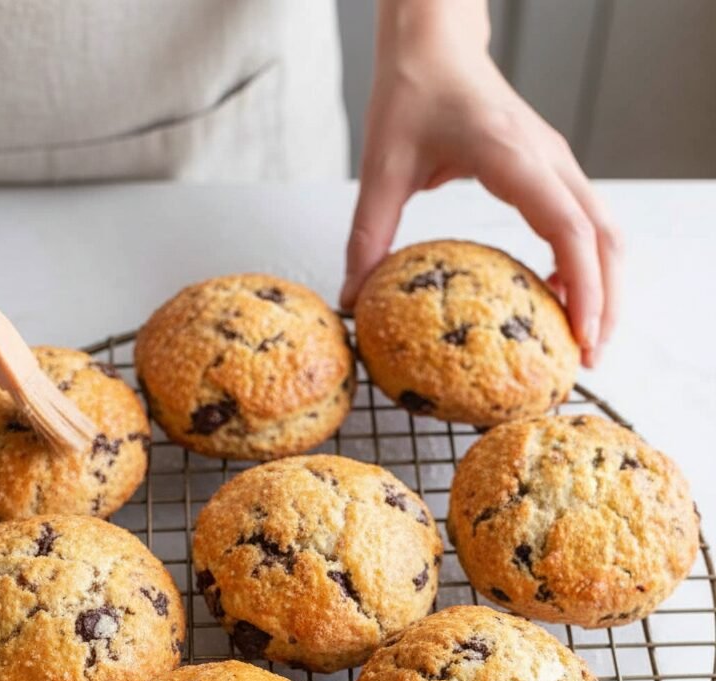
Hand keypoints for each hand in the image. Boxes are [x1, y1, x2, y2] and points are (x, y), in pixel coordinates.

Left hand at [341, 3, 621, 366]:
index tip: (580, 335)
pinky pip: (586, 223)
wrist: (434, 43)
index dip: (582, 286)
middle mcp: (548, 159)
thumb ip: (367, 236)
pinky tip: (560, 299)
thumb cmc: (412, 93)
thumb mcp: (381, 167)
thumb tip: (353, 301)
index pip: (568, 228)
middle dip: (605, 302)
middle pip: (603, 238)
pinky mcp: (553, 169)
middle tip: (588, 359)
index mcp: (512, 156)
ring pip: (605, 231)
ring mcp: (557, 163)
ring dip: (604, 287)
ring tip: (586, 342)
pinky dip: (587, 265)